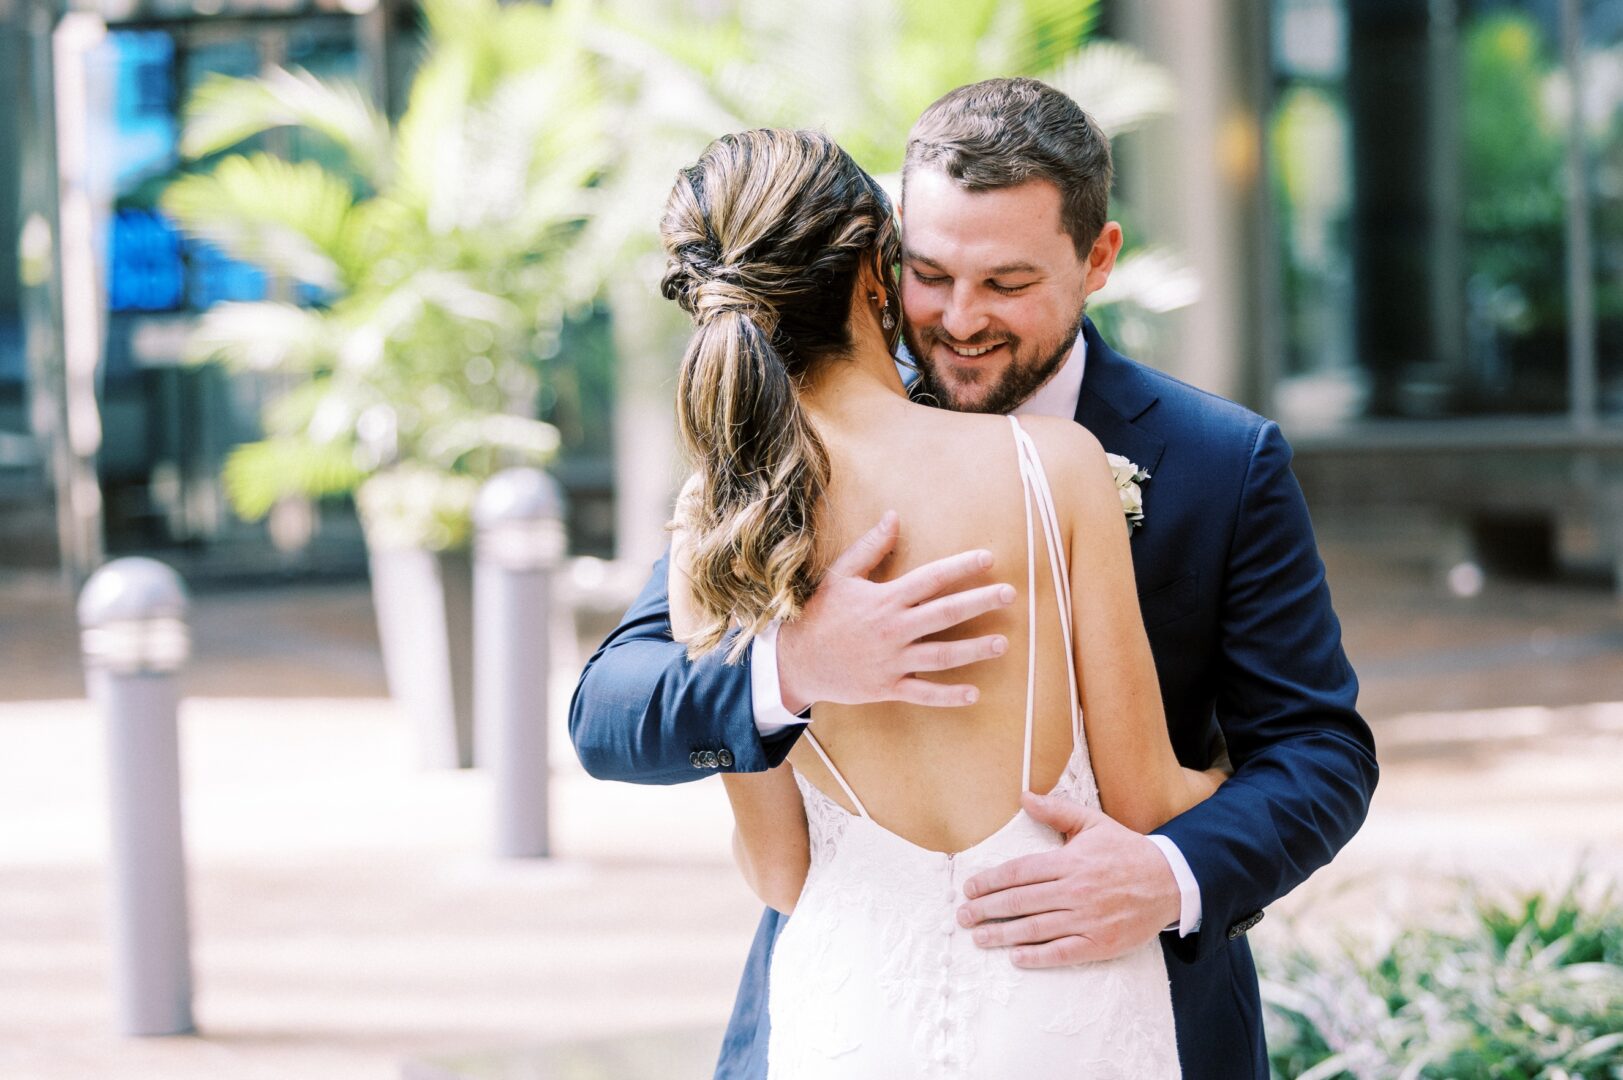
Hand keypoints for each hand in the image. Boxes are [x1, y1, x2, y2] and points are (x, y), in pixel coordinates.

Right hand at [776, 511, 1014, 711]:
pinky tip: (973, 693)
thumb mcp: (840, 575)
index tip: (989, 559)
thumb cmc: (818, 614)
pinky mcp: (887, 687)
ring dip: (973, 650)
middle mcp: (893, 629)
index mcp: (885, 599)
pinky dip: (948, 695)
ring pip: (941, 655)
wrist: (794, 660)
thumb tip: (894, 517)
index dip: (962, 567)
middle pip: (945, 614)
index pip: (931, 579)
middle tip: (1010, 595)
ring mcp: (892, 661)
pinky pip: (923, 693)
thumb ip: (870, 548)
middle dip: (980, 603)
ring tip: (1002, 643)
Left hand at [956, 792, 1179, 966]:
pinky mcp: (1101, 943)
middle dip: (987, 910)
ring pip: (1036, 928)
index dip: (990, 881)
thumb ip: (1056, 810)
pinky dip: (1037, 956)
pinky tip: (1016, 957)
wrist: (1170, 880)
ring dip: (1003, 935)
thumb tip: (1023, 796)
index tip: (969, 888)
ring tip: (979, 938)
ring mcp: (1088, 919)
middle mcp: (1075, 891)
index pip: (1019, 872)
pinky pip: (1063, 952)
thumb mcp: (1092, 823)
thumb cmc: (1126, 850)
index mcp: (1070, 861)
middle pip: (1021, 901)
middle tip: (963, 916)